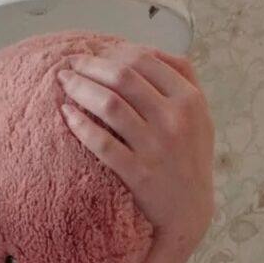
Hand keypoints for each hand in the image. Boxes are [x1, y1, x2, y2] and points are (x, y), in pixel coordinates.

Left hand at [57, 43, 214, 251]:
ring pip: (110, 105)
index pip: (146, 61)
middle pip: (124, 77)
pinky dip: (81, 125)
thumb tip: (145, 51)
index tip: (92, 51)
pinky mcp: (137, 173)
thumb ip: (181, 80)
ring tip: (63, 82)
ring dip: (81, 88)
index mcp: (189, 98)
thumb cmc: (189, 159)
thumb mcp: (200, 115)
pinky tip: (66, 115)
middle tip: (69, 62)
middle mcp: (174, 118)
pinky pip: (102, 143)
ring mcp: (155, 146)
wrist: (189, 211)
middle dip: (91, 65)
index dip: (113, 52)